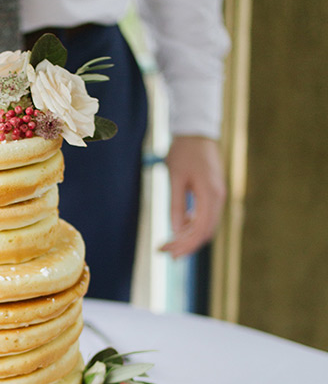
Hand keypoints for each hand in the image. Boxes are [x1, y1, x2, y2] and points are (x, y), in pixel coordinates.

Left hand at [160, 135, 226, 256]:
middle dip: (185, 245)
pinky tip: (179, 226)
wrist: (197, 132)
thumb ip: (176, 204)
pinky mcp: (214, 194)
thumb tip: (176, 230)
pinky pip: (206, 216)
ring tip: (169, 244)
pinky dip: (193, 225)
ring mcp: (218, 196)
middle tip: (164, 251)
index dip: (184, 244)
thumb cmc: (184, 152)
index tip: (167, 250)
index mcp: (211, 194)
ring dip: (189, 237)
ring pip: (207, 226)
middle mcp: (218, 198)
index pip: (200, 230)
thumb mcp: (175, 177)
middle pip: (205, 232)